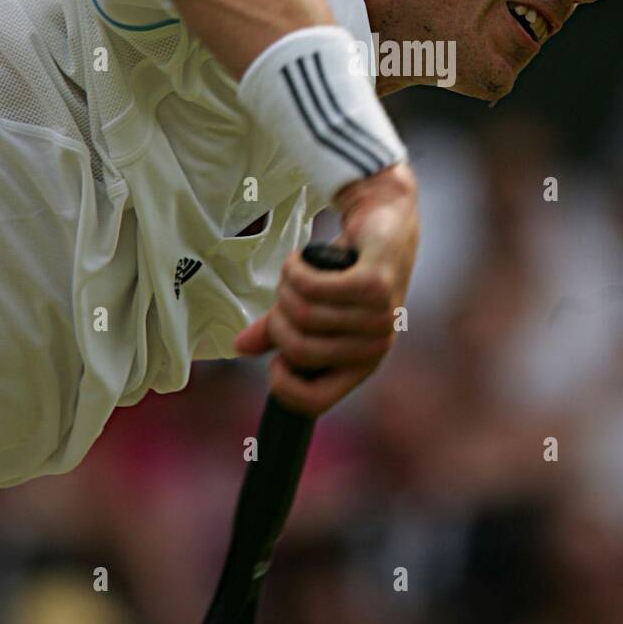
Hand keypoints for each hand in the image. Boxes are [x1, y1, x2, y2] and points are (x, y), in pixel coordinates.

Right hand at [234, 162, 418, 414]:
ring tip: (295, 273)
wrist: (382, 222)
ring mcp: (380, 317)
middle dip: (278, 320)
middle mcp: (375, 347)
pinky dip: (296, 270)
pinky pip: (314, 287)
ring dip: (287, 288)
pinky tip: (299, 260)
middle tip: (283, 296)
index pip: (314, 401)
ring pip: (304, 314)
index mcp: (361, 364)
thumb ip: (279, 330)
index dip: (283, 385)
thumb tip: (239, 348)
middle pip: (299, 350)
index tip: (274, 358)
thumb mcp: (313, 306)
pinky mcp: (375, 284)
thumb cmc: (347, 271)